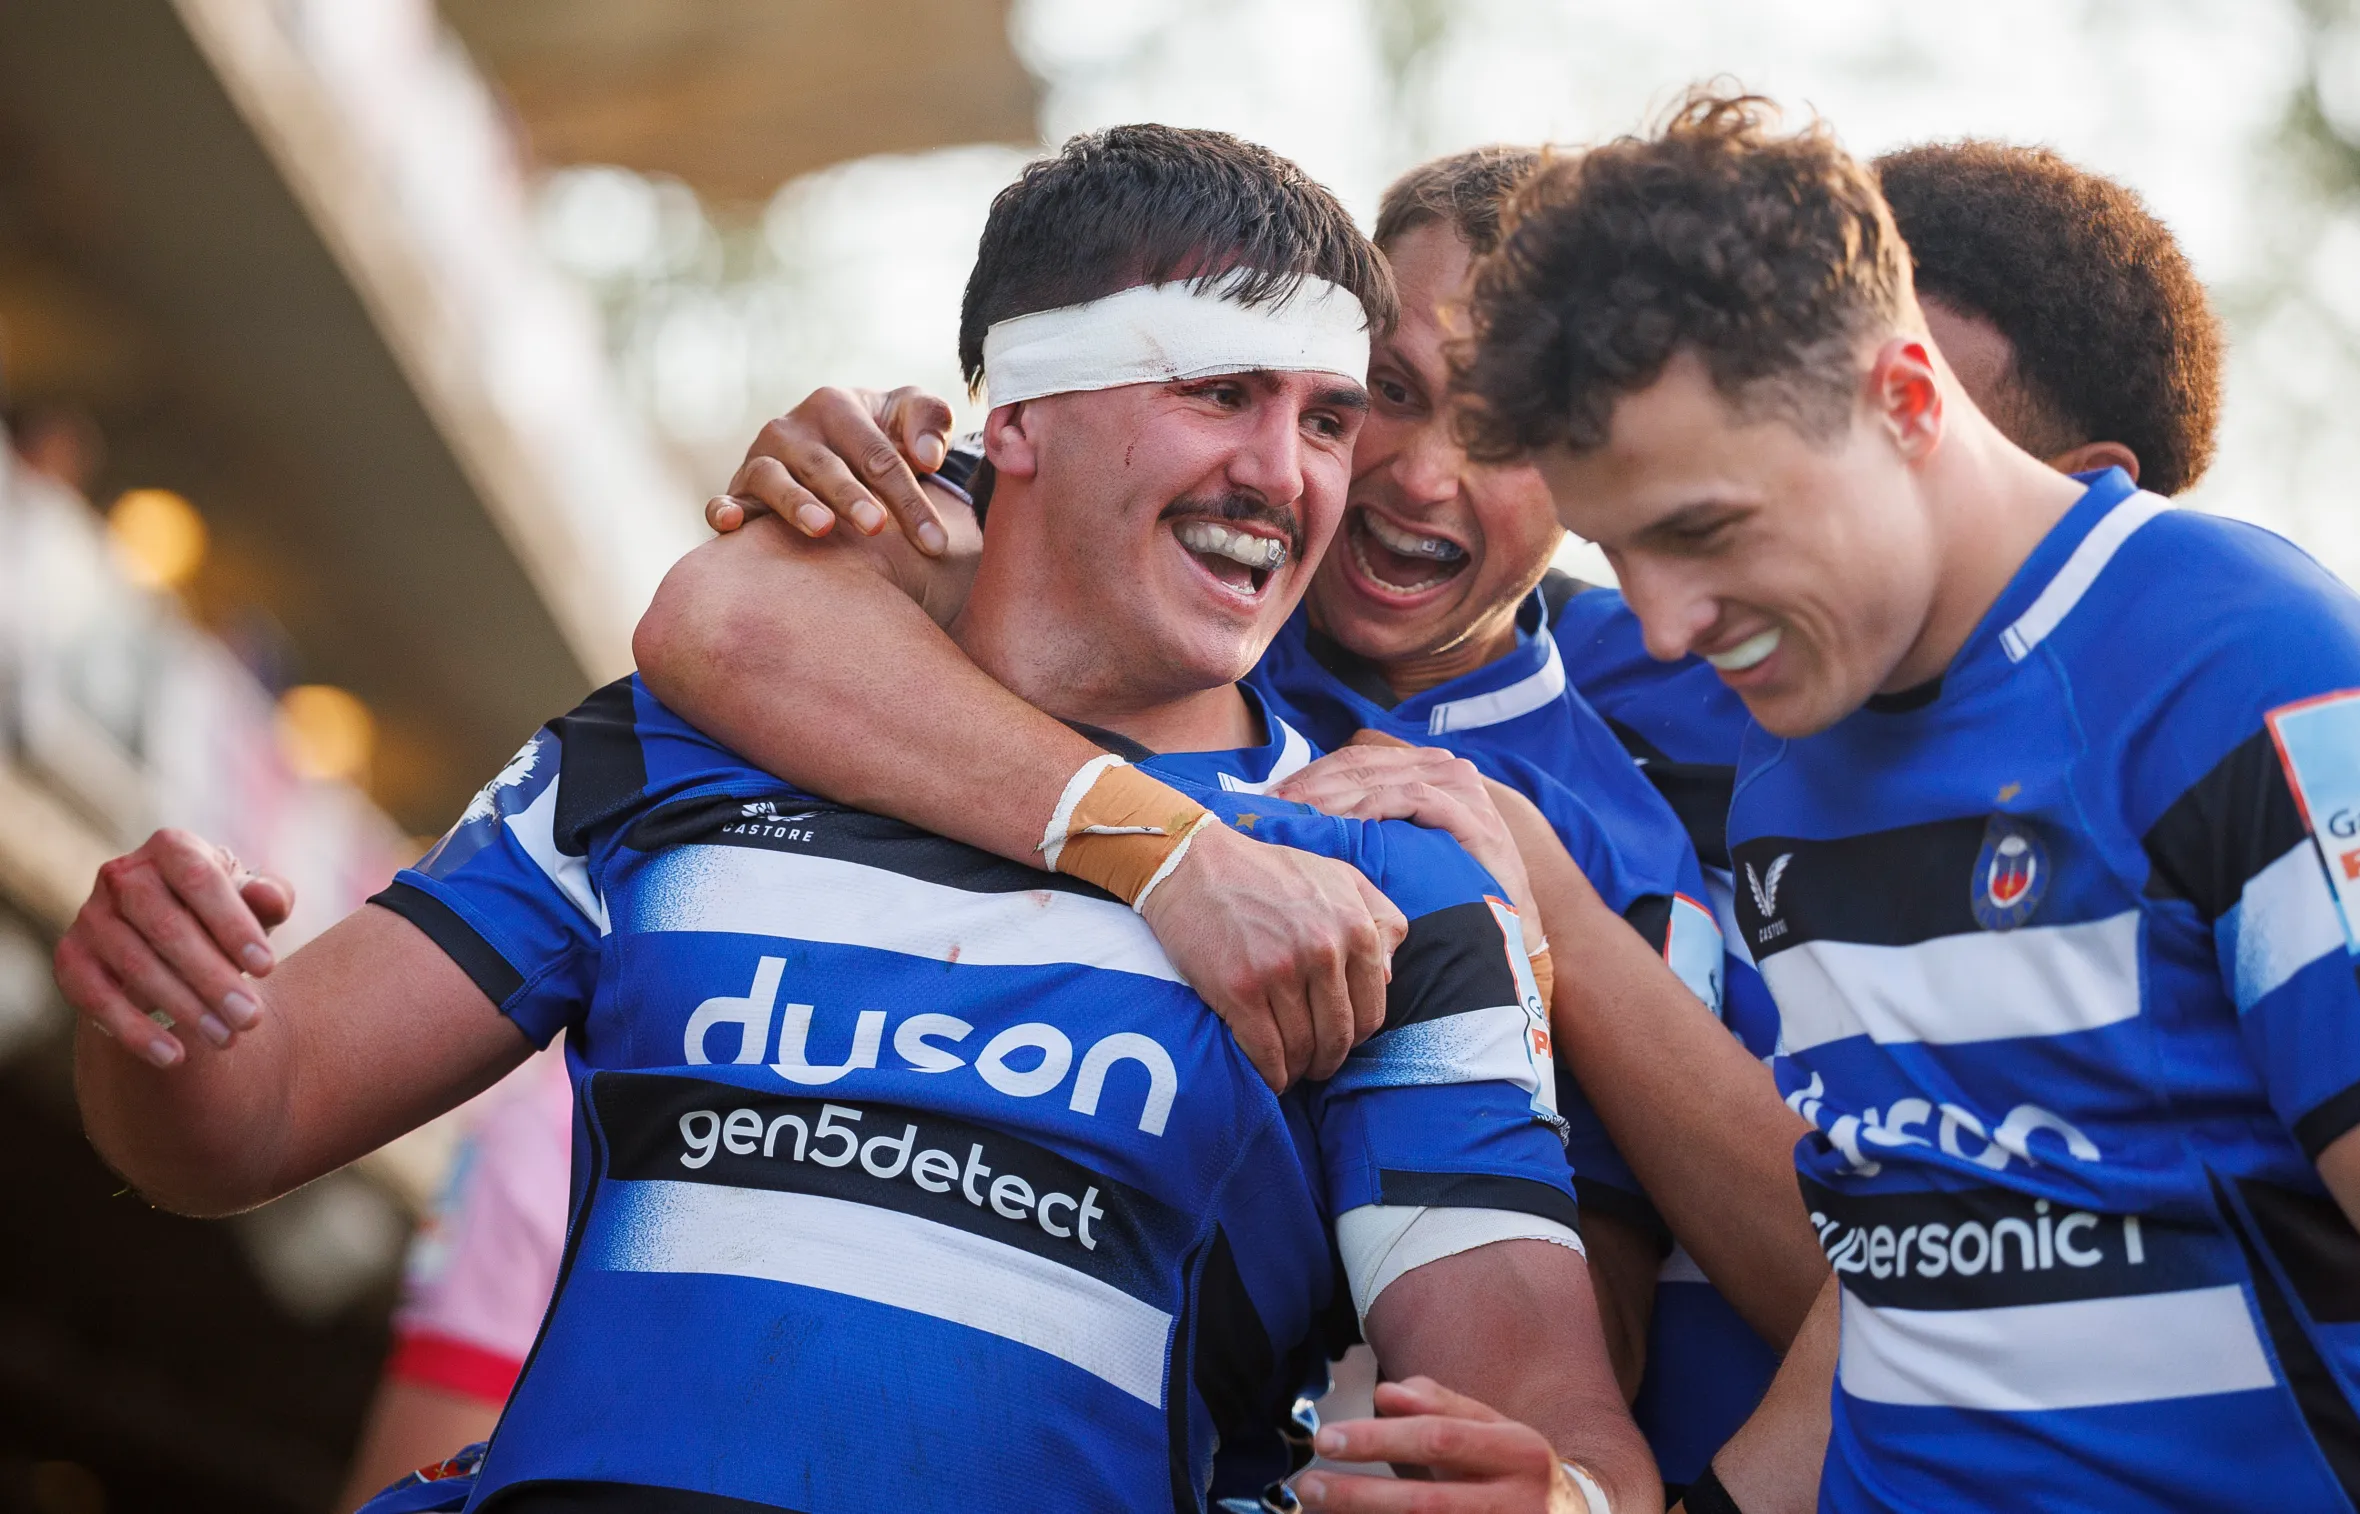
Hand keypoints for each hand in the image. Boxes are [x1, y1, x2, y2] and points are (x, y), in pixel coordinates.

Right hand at [53, 829, 293, 1067]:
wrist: (167, 939)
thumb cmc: (222, 916)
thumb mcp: (252, 902)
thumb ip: (267, 897)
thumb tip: (272, 898)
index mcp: (171, 848)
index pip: (201, 879)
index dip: (234, 924)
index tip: (270, 968)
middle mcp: (122, 875)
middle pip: (166, 927)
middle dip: (212, 977)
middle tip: (251, 1018)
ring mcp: (90, 915)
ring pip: (134, 965)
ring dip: (182, 1007)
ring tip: (227, 1039)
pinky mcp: (69, 956)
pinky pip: (95, 997)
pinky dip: (133, 1030)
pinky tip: (174, 1056)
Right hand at [706, 385, 957, 554]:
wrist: (835, 441)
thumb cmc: (881, 433)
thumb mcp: (909, 415)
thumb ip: (930, 421)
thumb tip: (930, 456)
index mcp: (835, 405)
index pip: (877, 455)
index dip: (908, 497)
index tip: (935, 541)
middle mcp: (792, 428)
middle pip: (826, 466)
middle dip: (852, 496)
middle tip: (877, 526)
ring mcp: (760, 458)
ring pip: (774, 479)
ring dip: (797, 503)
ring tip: (823, 528)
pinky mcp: (739, 490)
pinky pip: (725, 499)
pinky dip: (723, 509)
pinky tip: (732, 523)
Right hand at [1137, 820, 1405, 1089]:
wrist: (1194, 865)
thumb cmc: (1267, 872)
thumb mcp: (1339, 876)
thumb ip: (1380, 917)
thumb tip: (1388, 976)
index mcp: (1354, 926)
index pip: (1371, 1011)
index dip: (1355, 1035)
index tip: (1337, 1040)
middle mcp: (1323, 951)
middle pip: (1338, 1036)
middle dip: (1328, 1060)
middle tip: (1313, 1063)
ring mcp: (1280, 973)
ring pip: (1303, 1050)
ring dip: (1298, 1070)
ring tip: (1290, 1069)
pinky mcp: (1240, 990)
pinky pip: (1267, 1054)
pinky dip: (1271, 1075)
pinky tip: (1269, 1074)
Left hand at [1272, 734, 1538, 928]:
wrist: (1499, 937)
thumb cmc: (1435, 899)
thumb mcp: (1391, 854)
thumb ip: (1357, 827)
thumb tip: (1286, 818)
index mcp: (1420, 770)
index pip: (1352, 760)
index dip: (1307, 776)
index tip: (1267, 802)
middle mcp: (1442, 770)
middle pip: (1360, 764)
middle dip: (1310, 785)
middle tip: (1270, 809)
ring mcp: (1461, 789)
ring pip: (1380, 776)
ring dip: (1332, 795)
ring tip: (1295, 817)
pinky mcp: (1473, 814)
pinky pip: (1412, 797)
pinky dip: (1372, 808)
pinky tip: (1341, 827)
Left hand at [1296, 1377, 1596, 1512]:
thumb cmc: (1520, 1470)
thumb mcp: (1495, 1428)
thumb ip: (1441, 1407)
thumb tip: (1385, 1393)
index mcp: (1518, 1450)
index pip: (1439, 1440)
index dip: (1380, 1439)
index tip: (1326, 1438)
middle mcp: (1517, 1500)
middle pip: (1427, 1502)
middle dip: (1360, 1495)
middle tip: (1309, 1486)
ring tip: (1318, 1509)